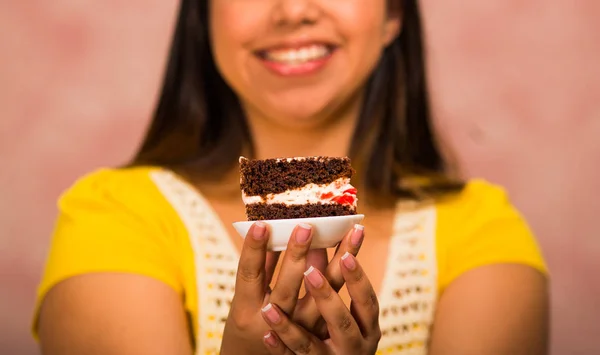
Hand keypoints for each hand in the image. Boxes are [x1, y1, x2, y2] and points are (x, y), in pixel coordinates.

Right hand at [221, 222, 363, 354]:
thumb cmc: (249, 325)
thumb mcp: (245, 299)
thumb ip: (258, 267)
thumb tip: (265, 229)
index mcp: (245, 310)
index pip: (249, 275)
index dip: (253, 250)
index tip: (261, 224)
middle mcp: (271, 324)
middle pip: (286, 287)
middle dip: (296, 254)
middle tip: (307, 224)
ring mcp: (300, 333)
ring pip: (319, 299)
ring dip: (334, 265)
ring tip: (347, 233)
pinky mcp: (322, 340)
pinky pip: (337, 311)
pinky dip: (345, 283)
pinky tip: (353, 258)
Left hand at [261, 252, 380, 353]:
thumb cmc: (341, 336)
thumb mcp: (348, 312)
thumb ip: (332, 281)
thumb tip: (316, 240)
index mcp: (366, 328)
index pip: (367, 302)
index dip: (358, 280)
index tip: (347, 255)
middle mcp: (350, 346)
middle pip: (340, 321)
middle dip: (326, 296)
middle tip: (310, 273)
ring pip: (308, 344)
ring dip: (288, 326)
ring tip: (269, 308)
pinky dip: (279, 347)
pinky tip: (267, 335)